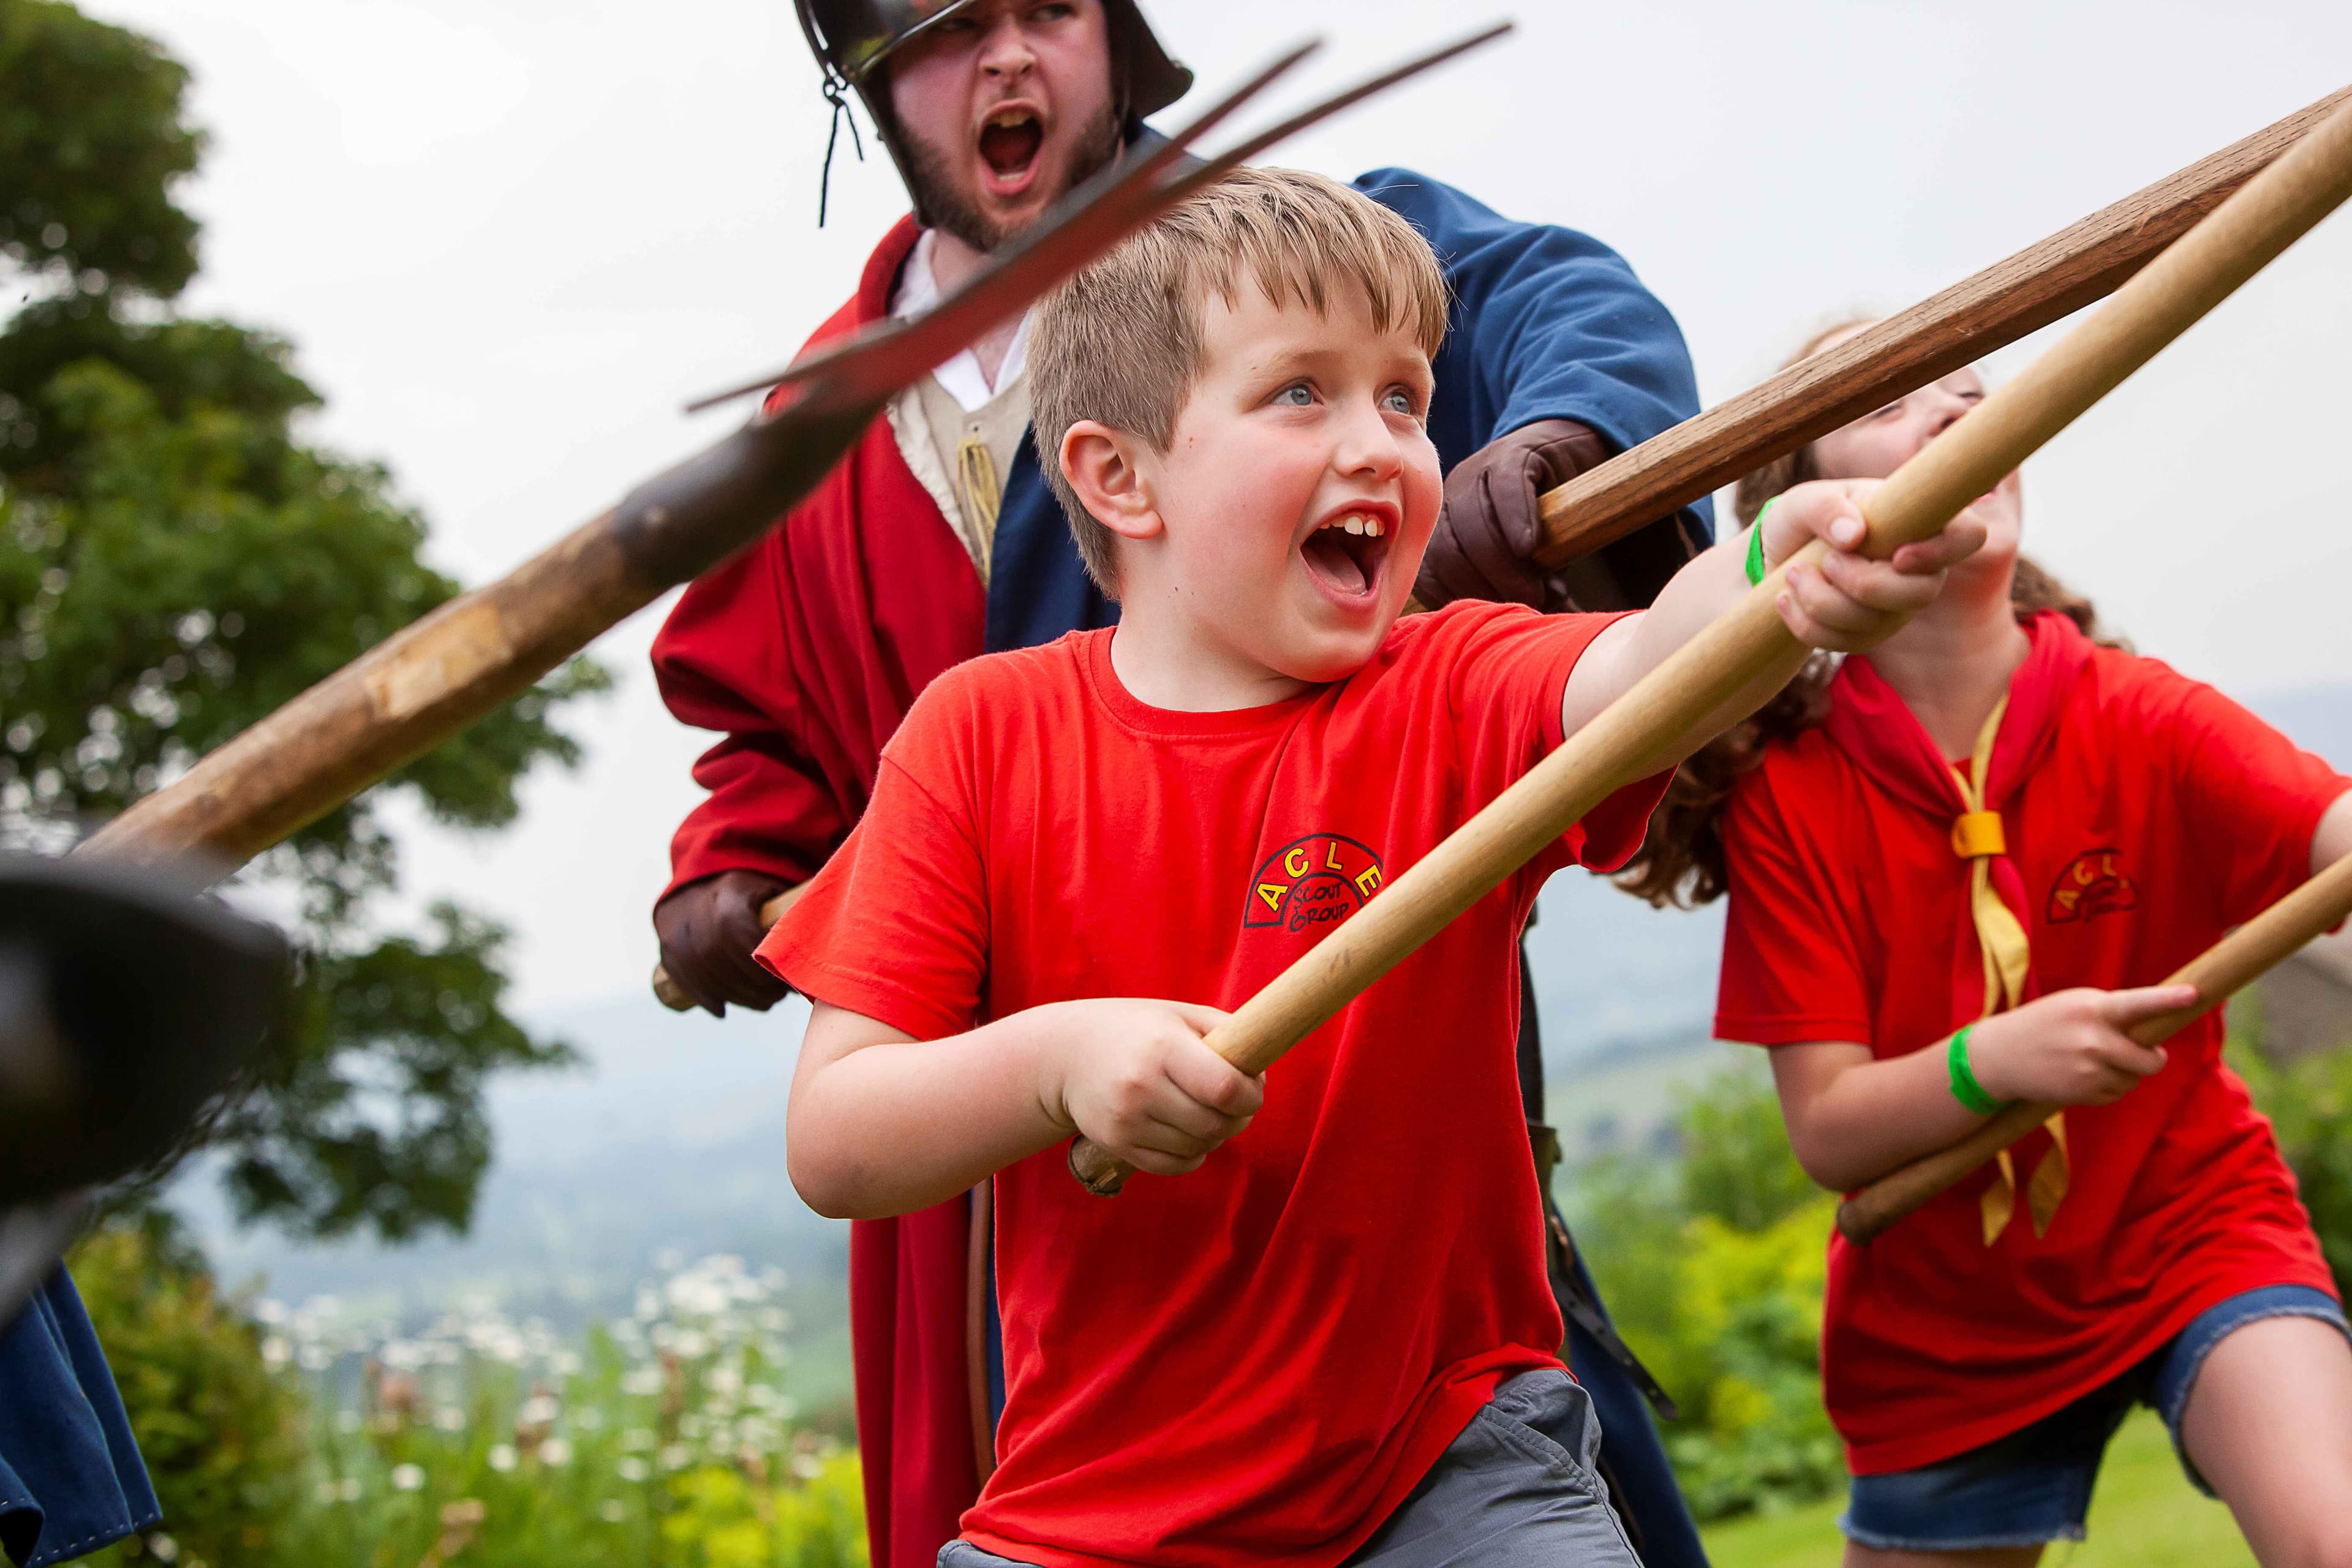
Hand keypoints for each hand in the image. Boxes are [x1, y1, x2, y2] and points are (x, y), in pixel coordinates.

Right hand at [654, 869, 793, 1015]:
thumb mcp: (770, 890)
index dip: (764, 965)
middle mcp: (697, 917)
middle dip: (755, 987)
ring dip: (738, 997)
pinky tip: (723, 1010)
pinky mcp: (668, 951)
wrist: (697, 885)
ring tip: (764, 1002)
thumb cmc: (747, 892)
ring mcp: (678, 935)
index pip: (742, 938)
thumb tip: (824, 943)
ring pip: (706, 976)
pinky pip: (685, 982)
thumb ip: (790, 912)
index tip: (786, 979)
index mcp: (727, 899)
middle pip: (725, 963)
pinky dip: (706, 998)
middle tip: (779, 996)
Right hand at [1037, 999, 1261, 1175]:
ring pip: (1198, 1147)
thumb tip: (1260, 1076)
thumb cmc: (1137, 1030)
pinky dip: (1193, 1154)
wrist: (1066, 1054)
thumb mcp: (1179, 1014)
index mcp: (1163, 1047)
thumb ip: (1226, 1032)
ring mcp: (1127, 1120)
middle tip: (1235, 1105)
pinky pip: (1175, 1165)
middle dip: (1238, 1118)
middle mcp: (1142, 1086)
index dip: (1251, 1096)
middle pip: (1215, 1124)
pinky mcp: (1117, 1144)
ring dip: (1215, 1136)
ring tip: (1206, 1112)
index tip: (1253, 1090)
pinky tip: (1186, 1132)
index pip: (1224, 1087)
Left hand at [1415, 419, 1610, 610]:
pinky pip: (1506, 486)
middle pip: (1450, 549)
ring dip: (1504, 564)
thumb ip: (1500, 583)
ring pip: (1475, 522)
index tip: (1484, 621)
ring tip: (1538, 589)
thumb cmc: (1540, 518)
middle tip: (1524, 604)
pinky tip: (1530, 545)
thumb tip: (1505, 625)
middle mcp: (1451, 496)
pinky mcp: (1513, 453)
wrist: (1565, 454)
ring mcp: (1478, 471)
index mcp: (1440, 526)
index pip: (1431, 569)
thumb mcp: (1515, 556)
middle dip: (1484, 585)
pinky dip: (1516, 518)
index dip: (1455, 597)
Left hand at [1757, 479, 1985, 651]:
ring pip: (1878, 623)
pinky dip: (1809, 625)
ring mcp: (1898, 606)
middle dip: (1864, 583)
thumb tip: (1853, 535)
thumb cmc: (1804, 518)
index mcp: (1921, 523)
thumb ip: (1826, 508)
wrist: (1779, 553)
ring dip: (1825, 603)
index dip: (1943, 550)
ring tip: (1794, 574)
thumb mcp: (1805, 501)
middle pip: (1921, 593)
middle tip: (1826, 561)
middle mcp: (1921, 569)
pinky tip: (1785, 600)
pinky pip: (1847, 643)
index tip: (1896, 554)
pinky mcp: (1869, 633)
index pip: (1968, 536)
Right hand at [1966, 984, 2199, 1105]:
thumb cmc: (2044, 1022)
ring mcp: (2089, 1070)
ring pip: (2134, 1079)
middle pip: (2151, 1060)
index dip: (2166, 1000)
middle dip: (2152, 1059)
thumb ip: (2112, 1011)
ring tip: (2093, 1061)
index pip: (2136, 1004)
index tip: (2194, 993)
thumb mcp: (2074, 1004)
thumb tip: (2155, 1027)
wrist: (1999, 1057)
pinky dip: (2107, 1085)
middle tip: (2145, 1052)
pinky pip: (2116, 1093)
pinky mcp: (2083, 1094)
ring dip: (2125, 1073)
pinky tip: (2081, 1075)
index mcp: (2092, 1010)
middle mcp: (2094, 1041)